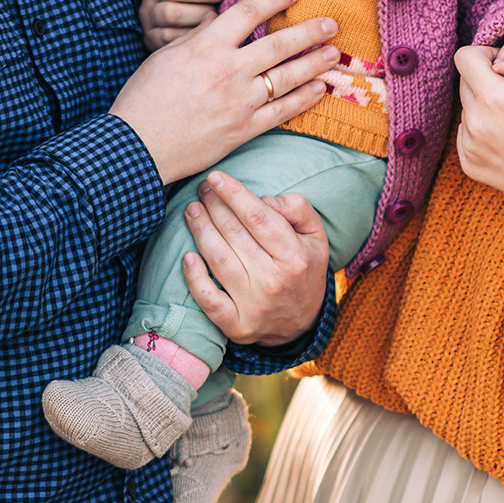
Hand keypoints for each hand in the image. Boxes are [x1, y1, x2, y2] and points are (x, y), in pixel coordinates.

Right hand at [110, 0, 338, 182]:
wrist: (137, 145)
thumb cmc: (144, 98)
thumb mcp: (164, 55)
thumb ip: (196, 36)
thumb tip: (217, 19)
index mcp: (206, 45)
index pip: (249, 12)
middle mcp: (228, 70)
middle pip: (280, 43)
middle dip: (310, 31)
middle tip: (332, 23)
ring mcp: (239, 101)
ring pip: (288, 76)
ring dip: (315, 63)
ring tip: (333, 53)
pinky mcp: (244, 129)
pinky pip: (283, 111)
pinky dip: (305, 99)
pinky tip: (320, 89)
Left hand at [179, 173, 327, 345]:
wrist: (302, 324)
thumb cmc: (303, 270)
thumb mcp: (316, 236)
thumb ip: (298, 209)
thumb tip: (265, 200)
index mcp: (294, 256)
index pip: (258, 217)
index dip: (233, 194)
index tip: (215, 177)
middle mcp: (274, 280)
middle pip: (234, 234)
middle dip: (213, 206)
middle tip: (202, 189)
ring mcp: (253, 305)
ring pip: (218, 259)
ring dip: (200, 230)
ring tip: (192, 211)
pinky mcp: (237, 325)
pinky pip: (208, 299)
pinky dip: (194, 277)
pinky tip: (187, 256)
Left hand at [454, 20, 503, 223]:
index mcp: (496, 100)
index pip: (464, 56)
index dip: (486, 54)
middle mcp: (474, 123)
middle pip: (464, 79)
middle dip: (486, 78)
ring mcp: (467, 146)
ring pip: (465, 105)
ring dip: (484, 103)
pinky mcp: (466, 162)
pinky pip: (465, 130)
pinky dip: (481, 128)